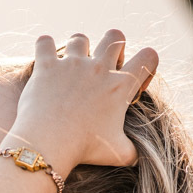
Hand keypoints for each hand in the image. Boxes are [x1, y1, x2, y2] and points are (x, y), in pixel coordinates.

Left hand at [10, 29, 158, 172]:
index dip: (145, 65)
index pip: (149, 56)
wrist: (49, 145)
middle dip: (111, 48)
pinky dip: (44, 48)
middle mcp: (99, 68)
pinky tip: (44, 63)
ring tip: (70, 70)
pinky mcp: (46, 66)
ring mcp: (72, 64)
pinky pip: (44, 42)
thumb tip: (137, 156)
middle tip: (101, 72)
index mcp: (121, 86)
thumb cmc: (85, 150)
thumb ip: (133, 151)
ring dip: (77, 50)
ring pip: (80, 38)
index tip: (132, 85)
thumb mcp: (119, 154)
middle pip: (115, 36)